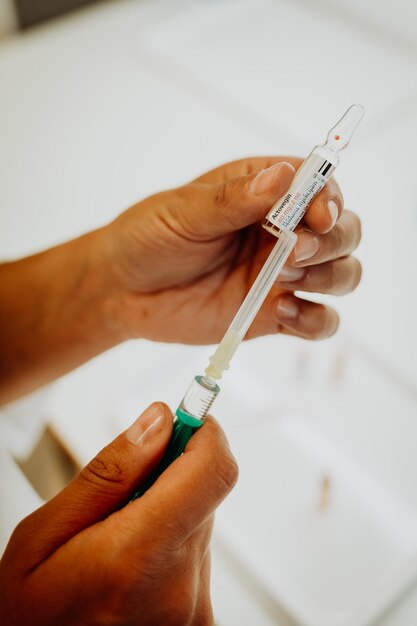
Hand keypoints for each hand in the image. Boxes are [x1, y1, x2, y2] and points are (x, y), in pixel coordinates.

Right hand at [0, 404, 237, 625]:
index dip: (205, 434)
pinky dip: (169, 544)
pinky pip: (196, 556)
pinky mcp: (199, 621)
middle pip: (203, 493)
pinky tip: (129, 566)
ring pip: (198, 522)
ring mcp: (194, 611)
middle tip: (124, 487)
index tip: (184, 419)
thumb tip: (159, 421)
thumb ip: (108, 473)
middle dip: (171, 474)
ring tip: (114, 540)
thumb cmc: (29, 613)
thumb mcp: (43, 535)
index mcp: (138, 557)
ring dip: (166, 512)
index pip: (212, 471)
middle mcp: (180, 587)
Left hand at [104, 157, 360, 343]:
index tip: (318, 216)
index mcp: (265, 192)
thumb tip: (283, 175)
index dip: (329, 199)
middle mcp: (283, 232)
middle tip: (295, 252)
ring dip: (330, 277)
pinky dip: (318, 320)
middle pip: (344, 231)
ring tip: (283, 281)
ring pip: (343, 273)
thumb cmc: (149, 238)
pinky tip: (284, 312)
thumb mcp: (185, 211)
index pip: (320, 186)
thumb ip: (234, 199)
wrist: (123, 291)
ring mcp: (282, 275)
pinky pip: (320, 321)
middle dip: (332, 241)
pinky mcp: (275, 314)